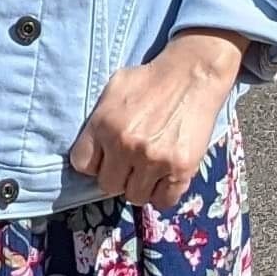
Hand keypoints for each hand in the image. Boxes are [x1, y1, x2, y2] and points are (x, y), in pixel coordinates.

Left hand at [68, 31, 245, 209]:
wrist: (194, 74)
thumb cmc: (152, 80)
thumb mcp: (114, 89)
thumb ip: (98, 121)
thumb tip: (91, 152)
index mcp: (104, 124)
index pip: (82, 165)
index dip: (95, 162)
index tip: (106, 158)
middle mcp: (125, 144)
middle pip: (108, 185)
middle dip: (118, 176)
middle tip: (131, 164)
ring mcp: (153, 159)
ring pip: (135, 196)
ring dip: (140, 186)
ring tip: (149, 169)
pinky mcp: (180, 169)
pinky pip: (163, 201)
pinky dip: (163, 194)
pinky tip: (165, 178)